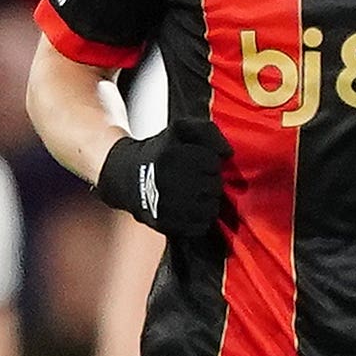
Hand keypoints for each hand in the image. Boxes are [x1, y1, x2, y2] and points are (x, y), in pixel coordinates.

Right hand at [95, 120, 231, 236]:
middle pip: (214, 186)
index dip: (210, 162)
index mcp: (171, 154)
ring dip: (208, 201)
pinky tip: (190, 208)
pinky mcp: (164, 224)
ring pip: (211, 207)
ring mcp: (165, 205)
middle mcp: (167, 180)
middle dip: (210, 181)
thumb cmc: (161, 152)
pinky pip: (201, 226)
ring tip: (194, 194)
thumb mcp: (180, 130)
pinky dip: (200, 219)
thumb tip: (228, 153)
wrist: (127, 177)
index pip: (213, 162)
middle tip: (197, 179)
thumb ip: (208, 131)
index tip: (200, 162)